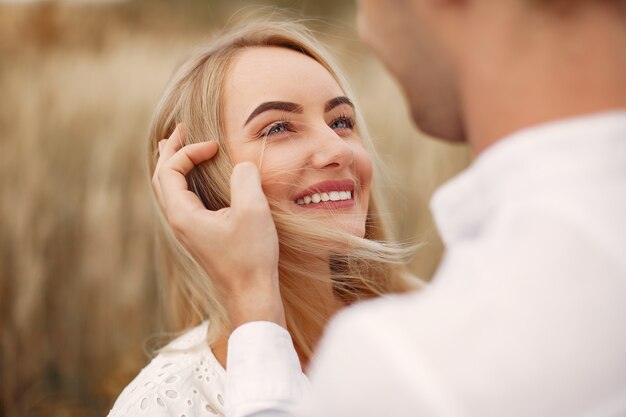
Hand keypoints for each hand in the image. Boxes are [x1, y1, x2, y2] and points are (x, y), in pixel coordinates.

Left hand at [152, 124, 284, 329]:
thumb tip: (240, 165)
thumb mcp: (253, 211)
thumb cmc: (251, 256)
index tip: (214, 146)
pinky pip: (180, 201)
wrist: (251, 294)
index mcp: (183, 214)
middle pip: (161, 179)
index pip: (170, 170)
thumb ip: (244, 178)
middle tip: (181, 130)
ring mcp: (186, 231)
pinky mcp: (197, 236)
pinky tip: (196, 180)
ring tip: (179, 148)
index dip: (188, 151)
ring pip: (168, 191)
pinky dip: (183, 182)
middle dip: (170, 151)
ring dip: (174, 166)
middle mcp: (178, 222)